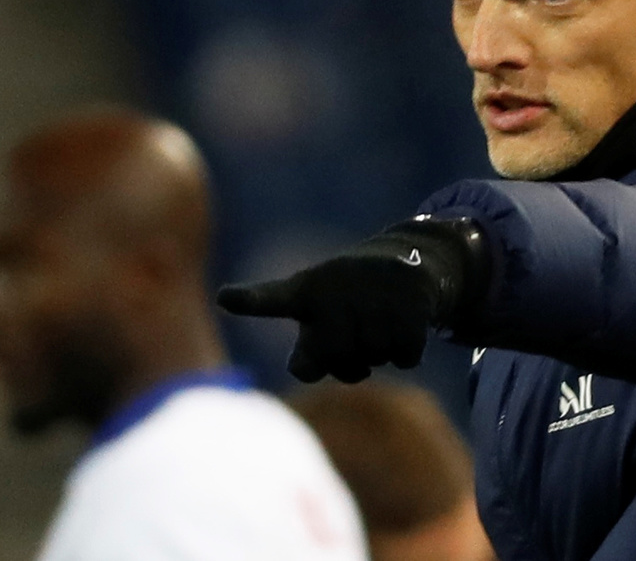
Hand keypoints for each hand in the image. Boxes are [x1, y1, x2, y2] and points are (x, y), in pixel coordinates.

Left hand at [217, 217, 487, 382]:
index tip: (226, 298)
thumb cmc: (345, 302)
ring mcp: (372, 297)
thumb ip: (308, 356)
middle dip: (347, 361)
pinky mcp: (409, 306)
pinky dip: (405, 350)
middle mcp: (335, 292)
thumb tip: (308, 370)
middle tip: (352, 337)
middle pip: (337, 362)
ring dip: (377, 353)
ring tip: (377, 321)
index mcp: (304, 292)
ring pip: (373, 361)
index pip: (271, 299)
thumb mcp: (319, 318)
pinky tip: (404, 322)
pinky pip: (404, 358)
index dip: (250, 301)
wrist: (403, 264)